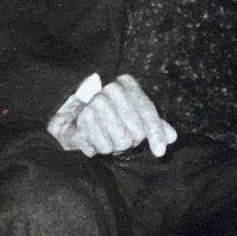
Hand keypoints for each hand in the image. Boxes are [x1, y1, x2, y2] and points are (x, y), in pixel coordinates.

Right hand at [48, 74, 177, 157]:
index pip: (147, 111)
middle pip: (134, 131)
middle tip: (117, 139)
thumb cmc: (102, 117)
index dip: (156, 133)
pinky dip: (96, 148)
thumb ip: (152, 125)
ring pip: (118, 140)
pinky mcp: (79, 117)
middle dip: (128, 142)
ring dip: (111, 146)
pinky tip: (91, 140)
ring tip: (103, 139)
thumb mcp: (130, 118)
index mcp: (127, 84)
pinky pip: (98, 145)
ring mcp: (94, 102)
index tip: (160, 151)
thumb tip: (173, 137)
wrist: (64, 115)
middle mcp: (111, 89)